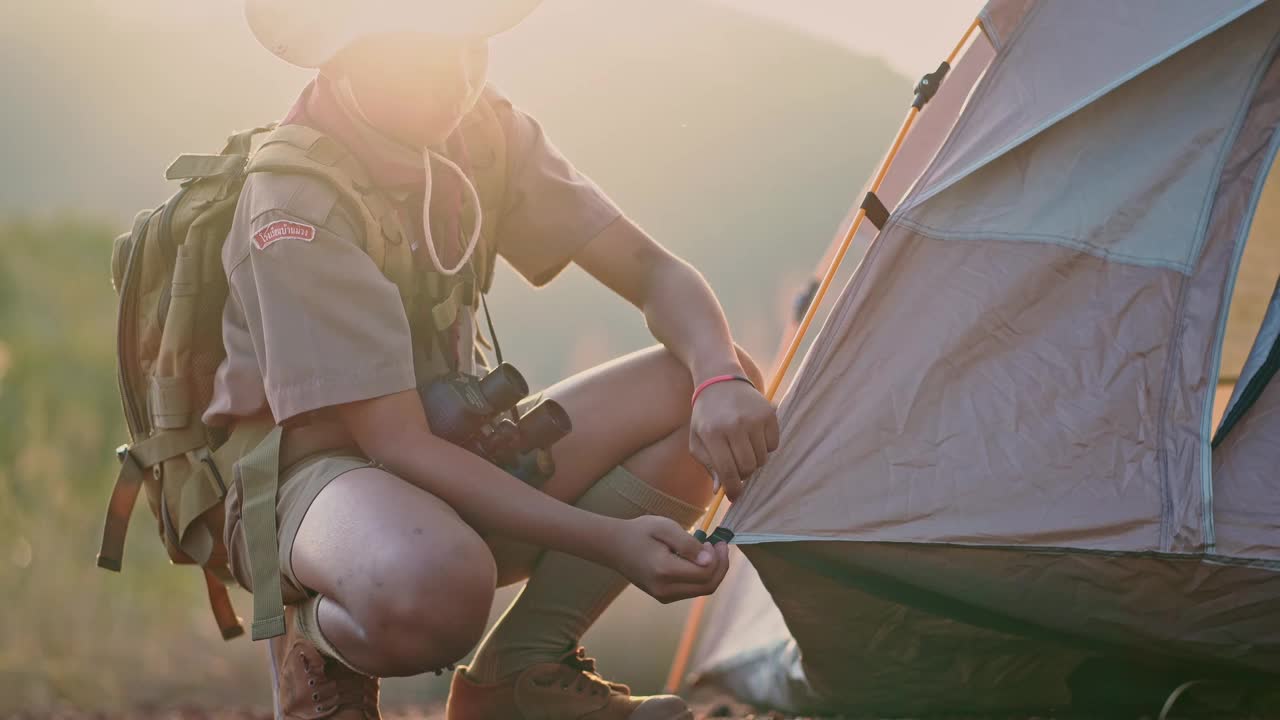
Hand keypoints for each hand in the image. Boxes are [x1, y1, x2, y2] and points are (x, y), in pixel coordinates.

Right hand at [608, 516, 730, 603]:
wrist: (614, 546)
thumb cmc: (639, 532)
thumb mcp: (665, 527)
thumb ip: (688, 544)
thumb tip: (709, 560)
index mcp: (665, 571)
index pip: (705, 573)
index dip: (717, 558)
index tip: (716, 541)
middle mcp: (665, 589)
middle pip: (707, 586)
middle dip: (720, 567)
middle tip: (720, 546)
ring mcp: (663, 596)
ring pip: (701, 591)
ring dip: (712, 572)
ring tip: (710, 551)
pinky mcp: (663, 596)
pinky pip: (691, 591)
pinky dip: (701, 577)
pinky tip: (698, 561)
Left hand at [690, 379, 778, 500]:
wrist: (720, 381)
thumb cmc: (706, 415)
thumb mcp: (697, 439)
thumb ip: (708, 465)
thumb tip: (720, 490)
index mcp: (713, 434)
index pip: (727, 472)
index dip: (733, 489)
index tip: (735, 496)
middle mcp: (734, 426)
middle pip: (748, 467)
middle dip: (743, 473)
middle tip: (737, 466)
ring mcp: (754, 418)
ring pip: (762, 458)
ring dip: (754, 460)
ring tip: (743, 448)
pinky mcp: (769, 413)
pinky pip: (774, 445)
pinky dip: (766, 446)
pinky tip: (754, 436)